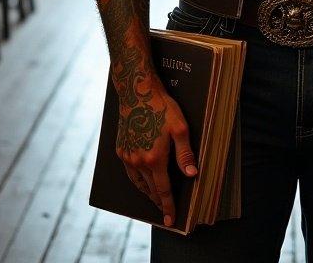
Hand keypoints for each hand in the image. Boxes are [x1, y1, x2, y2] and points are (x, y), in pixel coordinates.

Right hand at [114, 72, 196, 226]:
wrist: (136, 91)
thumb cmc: (161, 107)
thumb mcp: (180, 128)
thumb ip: (185, 154)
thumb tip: (192, 175)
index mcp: (154, 159)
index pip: (163, 190)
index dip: (168, 206)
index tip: (170, 221)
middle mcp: (138, 162)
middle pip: (150, 189)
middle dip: (158, 201)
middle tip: (164, 211)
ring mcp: (127, 156)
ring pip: (138, 183)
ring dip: (147, 192)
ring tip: (154, 197)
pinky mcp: (120, 148)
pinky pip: (129, 171)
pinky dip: (137, 180)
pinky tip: (141, 178)